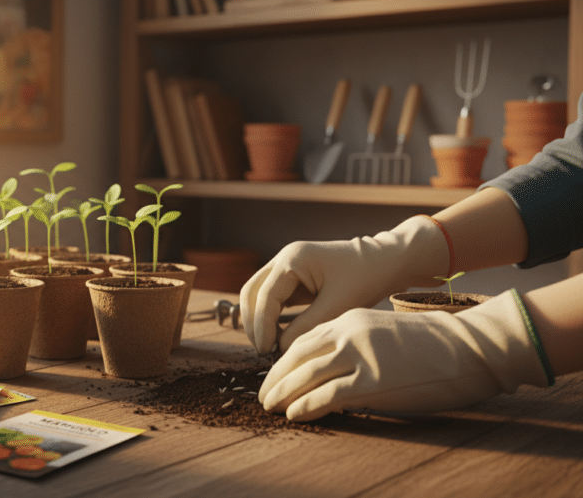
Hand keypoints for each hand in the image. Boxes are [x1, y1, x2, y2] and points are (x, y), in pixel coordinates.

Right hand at [239, 215, 448, 354]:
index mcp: (292, 259)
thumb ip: (306, 327)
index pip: (265, 296)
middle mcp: (283, 258)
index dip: (262, 326)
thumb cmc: (365, 279)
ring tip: (269, 347)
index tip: (266, 351)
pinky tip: (278, 337)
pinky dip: (269, 317)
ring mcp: (286, 266)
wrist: (385, 261)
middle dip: (253, 323)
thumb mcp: (337, 306)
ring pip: (256, 295)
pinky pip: (271, 298)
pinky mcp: (292, 277)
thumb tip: (279, 349)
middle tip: (262, 351)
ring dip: (258, 320)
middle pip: (250, 292)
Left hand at [259, 289, 552, 421]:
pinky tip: (295, 415)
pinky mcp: (374, 382)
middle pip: (297, 356)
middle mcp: (350, 334)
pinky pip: (328, 396)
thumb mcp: (386, 333)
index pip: (305, 339)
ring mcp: (361, 357)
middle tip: (262, 395)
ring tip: (270, 407)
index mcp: (352, 320)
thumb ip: (357, 345)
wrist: (472, 346)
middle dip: (276, 377)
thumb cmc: (435, 344)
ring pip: (306, 375)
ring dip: (283, 393)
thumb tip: (335, 370)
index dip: (285, 360)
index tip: (274, 375)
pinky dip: (306, 406)